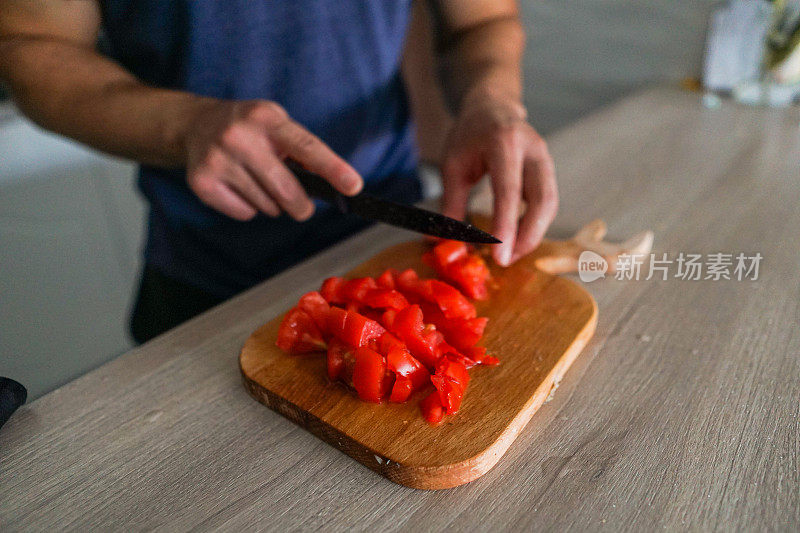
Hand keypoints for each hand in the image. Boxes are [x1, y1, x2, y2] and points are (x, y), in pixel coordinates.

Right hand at [184, 99, 361, 220]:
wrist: (196, 124)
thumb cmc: (250, 128)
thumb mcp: (277, 125)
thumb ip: (303, 151)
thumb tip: (330, 183)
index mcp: (266, 118)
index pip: (306, 147)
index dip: (332, 168)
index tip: (353, 186)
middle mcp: (239, 136)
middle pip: (286, 189)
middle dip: (301, 206)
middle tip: (302, 207)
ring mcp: (218, 159)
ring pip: (266, 205)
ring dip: (272, 203)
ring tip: (259, 182)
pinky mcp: (202, 181)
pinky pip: (244, 213)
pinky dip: (249, 208)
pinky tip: (239, 187)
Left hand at [440, 90, 557, 265]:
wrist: (493, 107)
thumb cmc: (470, 134)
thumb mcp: (453, 165)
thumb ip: (452, 203)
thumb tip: (442, 240)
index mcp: (505, 143)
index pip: (509, 191)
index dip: (506, 226)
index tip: (500, 257)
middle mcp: (533, 150)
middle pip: (543, 200)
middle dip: (528, 237)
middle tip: (506, 261)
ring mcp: (545, 159)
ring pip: (550, 205)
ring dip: (533, 234)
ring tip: (510, 254)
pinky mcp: (548, 171)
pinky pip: (548, 203)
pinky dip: (535, 225)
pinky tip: (517, 239)